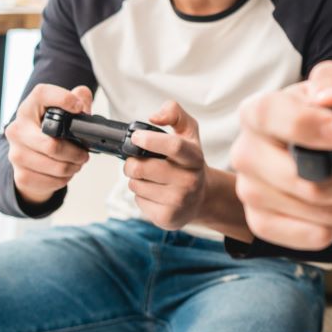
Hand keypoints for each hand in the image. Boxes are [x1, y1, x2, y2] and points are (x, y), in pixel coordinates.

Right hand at [4, 83, 92, 205]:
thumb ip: (78, 98)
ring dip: (73, 166)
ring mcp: (16, 154)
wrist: (29, 158)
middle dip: (76, 151)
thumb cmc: (50, 132)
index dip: (63, 98)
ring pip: (55, 165)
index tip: (79, 108)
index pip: (43, 94)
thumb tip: (82, 99)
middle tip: (84, 153)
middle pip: (52, 144)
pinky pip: (52, 181)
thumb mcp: (65, 110)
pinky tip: (64, 172)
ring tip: (77, 162)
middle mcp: (17, 129)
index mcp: (29, 108)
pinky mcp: (20, 175)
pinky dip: (64, 179)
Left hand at [122, 101, 208, 230]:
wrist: (200, 197)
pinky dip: (140, 195)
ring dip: (136, 180)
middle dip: (131, 162)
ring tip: (150, 179)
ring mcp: (179, 201)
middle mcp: (190, 180)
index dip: (150, 140)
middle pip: (142, 167)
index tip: (135, 137)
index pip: (174, 146)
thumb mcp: (188, 133)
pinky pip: (138, 201)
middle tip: (137, 161)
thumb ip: (175, 113)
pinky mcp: (167, 217)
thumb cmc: (188, 162)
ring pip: (136, 185)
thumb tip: (154, 116)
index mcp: (194, 157)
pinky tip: (154, 194)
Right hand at [230, 61, 331, 249]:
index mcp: (256, 112)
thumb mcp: (328, 89)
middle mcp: (244, 152)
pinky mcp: (261, 223)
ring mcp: (249, 191)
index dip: (307, 126)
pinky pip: (311, 236)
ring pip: (312, 210)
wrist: (303, 148)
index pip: (271, 116)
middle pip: (300, 179)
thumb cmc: (317, 117)